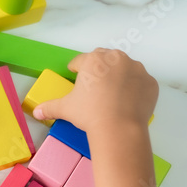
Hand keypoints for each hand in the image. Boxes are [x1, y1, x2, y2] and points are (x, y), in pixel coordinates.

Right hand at [32, 49, 157, 135]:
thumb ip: (50, 107)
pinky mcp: (150, 82)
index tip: (75, 75)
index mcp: (94, 59)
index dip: (76, 69)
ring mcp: (137, 69)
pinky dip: (134, 89)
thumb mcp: (66, 109)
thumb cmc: (89, 113)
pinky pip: (140, 82)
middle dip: (99, 69)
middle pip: (104, 59)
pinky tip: (128, 102)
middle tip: (94, 86)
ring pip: (124, 68)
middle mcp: (117, 58)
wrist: (119, 128)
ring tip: (113, 95)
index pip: (81, 60)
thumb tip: (36, 112)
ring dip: (118, 76)